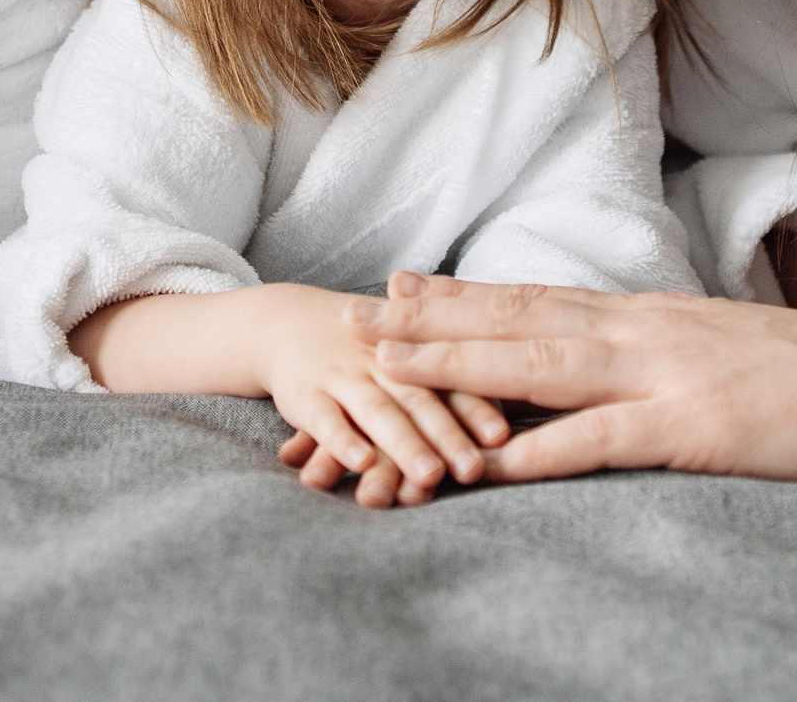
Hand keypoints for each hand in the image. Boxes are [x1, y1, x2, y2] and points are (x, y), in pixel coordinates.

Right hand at [249, 284, 506, 508]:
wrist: (286, 321)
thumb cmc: (365, 347)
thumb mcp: (406, 348)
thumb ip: (448, 377)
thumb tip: (510, 430)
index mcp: (415, 349)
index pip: (452, 378)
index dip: (477, 406)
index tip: (502, 435)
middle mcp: (382, 361)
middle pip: (420, 399)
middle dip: (448, 435)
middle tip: (473, 470)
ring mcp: (342, 375)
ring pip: (378, 411)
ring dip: (404, 443)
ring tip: (428, 476)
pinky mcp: (305, 395)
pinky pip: (323, 420)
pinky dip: (341, 441)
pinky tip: (359, 463)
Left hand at [342, 271, 796, 488]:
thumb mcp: (730, 355)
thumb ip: (668, 359)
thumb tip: (618, 367)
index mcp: (656, 316)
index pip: (540, 297)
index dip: (464, 294)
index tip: (397, 286)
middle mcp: (649, 331)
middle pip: (518, 319)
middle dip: (430, 321)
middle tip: (353, 317)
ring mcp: (671, 375)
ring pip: (539, 364)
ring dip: (455, 364)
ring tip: (385, 367)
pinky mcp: (699, 427)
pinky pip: (601, 440)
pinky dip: (537, 449)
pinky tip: (484, 460)